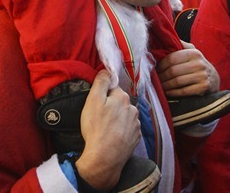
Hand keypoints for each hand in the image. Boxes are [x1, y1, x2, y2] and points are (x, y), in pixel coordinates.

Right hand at [76, 71, 138, 190]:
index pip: (113, 89)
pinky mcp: (136, 138)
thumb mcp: (93, 101)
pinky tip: (112, 137)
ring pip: (124, 116)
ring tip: (105, 130)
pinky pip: (128, 130)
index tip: (96, 105)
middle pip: (120, 103)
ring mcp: (136, 125)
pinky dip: (121, 132)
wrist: (104, 158)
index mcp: (123, 98)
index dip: (103, 96)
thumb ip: (101, 82)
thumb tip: (107, 71)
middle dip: (111, 107)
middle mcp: (133, 109)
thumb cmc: (96, 129)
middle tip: (99, 118)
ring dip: (117, 120)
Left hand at [156, 41, 219, 97]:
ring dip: (165, 85)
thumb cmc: (197, 64)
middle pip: (173, 71)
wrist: (214, 79)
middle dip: (162, 76)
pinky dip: (173, 92)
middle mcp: (199, 64)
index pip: (172, 58)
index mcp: (194, 53)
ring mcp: (202, 76)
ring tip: (160, 86)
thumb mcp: (192, 52)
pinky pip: (183, 91)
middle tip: (155, 79)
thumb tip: (166, 37)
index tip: (155, 69)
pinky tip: (168, 92)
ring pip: (177, 81)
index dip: (161, 65)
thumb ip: (180, 45)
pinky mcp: (203, 87)